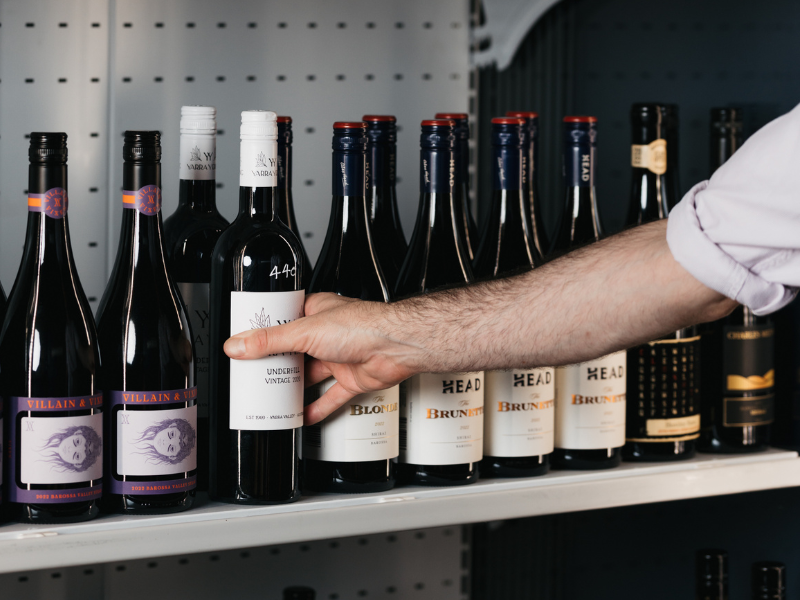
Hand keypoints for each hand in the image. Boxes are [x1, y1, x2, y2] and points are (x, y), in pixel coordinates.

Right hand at [224, 293, 416, 424]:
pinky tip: (304, 415)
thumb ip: (270, 341)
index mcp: (316, 312)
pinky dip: (318, 407)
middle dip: (277, 365)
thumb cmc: (363, 325)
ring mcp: (340, 357)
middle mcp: (327, 334)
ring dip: (295, 388)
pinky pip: (331, 397)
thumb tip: (238, 345)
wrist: (397, 346)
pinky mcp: (352, 378)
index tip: (245, 345)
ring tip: (273, 398)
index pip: (283, 322)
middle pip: (295, 352)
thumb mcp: (305, 332)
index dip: (265, 333)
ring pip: (312, 376)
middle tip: (254, 376)